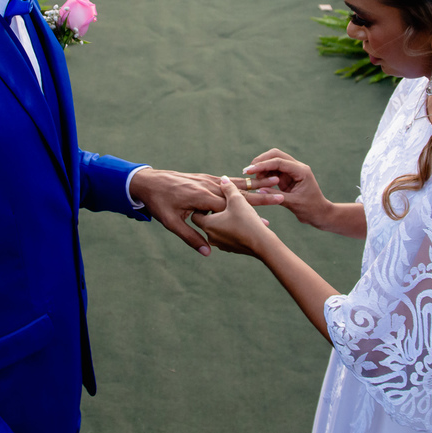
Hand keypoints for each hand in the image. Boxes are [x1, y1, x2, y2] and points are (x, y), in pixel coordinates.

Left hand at [129, 167, 274, 255]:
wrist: (149, 182)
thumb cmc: (160, 204)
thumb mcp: (172, 223)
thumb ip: (191, 238)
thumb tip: (207, 254)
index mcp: (202, 198)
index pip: (231, 208)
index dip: (250, 217)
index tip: (268, 224)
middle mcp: (208, 187)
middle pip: (240, 194)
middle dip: (262, 197)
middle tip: (282, 198)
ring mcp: (208, 181)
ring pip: (238, 185)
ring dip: (257, 186)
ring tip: (276, 185)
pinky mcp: (207, 179)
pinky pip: (229, 180)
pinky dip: (244, 182)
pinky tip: (257, 181)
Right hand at [242, 148, 331, 228]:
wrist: (319, 213)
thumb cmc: (310, 209)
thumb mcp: (293, 204)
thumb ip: (277, 196)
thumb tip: (259, 190)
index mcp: (301, 171)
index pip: (279, 162)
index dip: (263, 165)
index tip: (249, 170)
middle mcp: (297, 167)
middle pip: (276, 155)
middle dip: (261, 161)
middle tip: (247, 171)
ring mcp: (292, 170)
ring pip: (273, 161)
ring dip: (261, 167)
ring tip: (251, 179)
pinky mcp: (287, 176)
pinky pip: (273, 170)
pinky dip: (264, 173)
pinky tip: (257, 181)